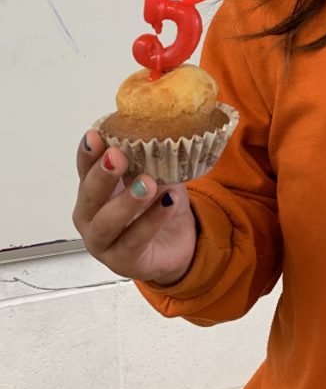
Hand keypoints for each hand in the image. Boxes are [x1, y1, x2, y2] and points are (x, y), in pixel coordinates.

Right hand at [72, 130, 197, 284]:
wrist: (177, 242)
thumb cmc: (158, 203)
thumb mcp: (155, 173)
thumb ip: (150, 156)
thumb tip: (159, 127)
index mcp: (94, 189)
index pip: (85, 168)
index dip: (88, 152)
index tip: (95, 135)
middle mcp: (91, 216)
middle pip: (88, 196)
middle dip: (102, 175)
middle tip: (117, 157)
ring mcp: (103, 242)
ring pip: (107, 223)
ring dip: (126, 201)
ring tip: (148, 184)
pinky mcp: (124, 262)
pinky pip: (135, 241)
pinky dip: (152, 220)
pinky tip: (168, 202)